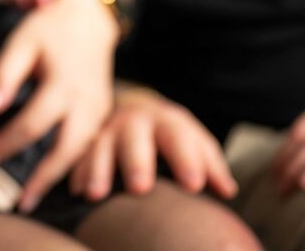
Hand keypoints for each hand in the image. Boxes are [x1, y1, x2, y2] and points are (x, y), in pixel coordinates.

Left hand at [0, 0, 116, 212]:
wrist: (90, 17)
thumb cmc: (50, 27)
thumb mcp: (21, 42)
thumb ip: (3, 76)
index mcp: (63, 84)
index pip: (31, 124)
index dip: (5, 145)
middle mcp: (87, 101)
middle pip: (66, 149)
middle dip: (42, 179)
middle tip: (20, 203)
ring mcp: (100, 108)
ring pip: (83, 152)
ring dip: (60, 178)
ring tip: (34, 198)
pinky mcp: (105, 112)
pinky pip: (92, 146)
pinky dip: (76, 166)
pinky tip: (58, 180)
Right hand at [68, 85, 237, 202]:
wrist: (137, 111)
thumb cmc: (172, 137)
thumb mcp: (193, 142)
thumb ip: (210, 165)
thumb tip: (227, 190)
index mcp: (167, 122)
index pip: (179, 138)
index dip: (186, 160)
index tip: (194, 185)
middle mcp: (134, 123)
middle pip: (135, 139)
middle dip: (136, 162)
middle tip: (140, 188)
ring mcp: (108, 132)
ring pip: (101, 148)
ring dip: (98, 170)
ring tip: (97, 195)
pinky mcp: (88, 143)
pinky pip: (79, 157)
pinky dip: (78, 174)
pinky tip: (77, 191)